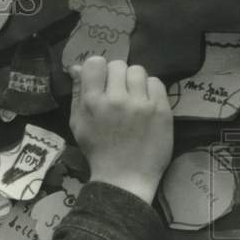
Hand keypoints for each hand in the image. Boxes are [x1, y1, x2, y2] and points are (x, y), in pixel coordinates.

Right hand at [69, 56, 172, 203]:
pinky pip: (156, 83)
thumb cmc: (98, 151)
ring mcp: (141, 104)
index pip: (95, 63)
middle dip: (116, 75)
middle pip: (118, 64)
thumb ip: (77, 94)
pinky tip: (145, 104)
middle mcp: (117, 99)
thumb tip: (77, 67)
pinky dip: (149, 89)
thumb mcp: (78, 123)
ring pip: (138, 71)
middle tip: (117, 91)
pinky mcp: (161, 109)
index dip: (97, 69)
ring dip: (133, 81)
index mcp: (92, 102)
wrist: (124, 177)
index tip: (100, 80)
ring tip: (133, 97)